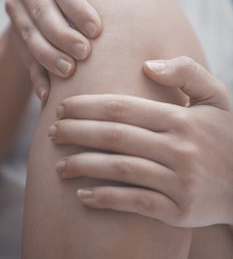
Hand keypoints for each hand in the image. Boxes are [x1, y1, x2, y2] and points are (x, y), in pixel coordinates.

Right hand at [5, 0, 149, 102]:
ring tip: (69, 73)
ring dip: (48, 56)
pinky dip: (36, 76)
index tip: (97, 31)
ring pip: (29, 36)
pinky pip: (24, 58)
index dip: (77, 7)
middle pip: (42, 11)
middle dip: (62, 34)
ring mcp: (17, 11)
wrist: (60, 9)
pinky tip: (48, 93)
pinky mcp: (15, 37)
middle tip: (84, 54)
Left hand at [49, 56, 232, 227]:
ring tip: (58, 164)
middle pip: (115, 137)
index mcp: (181, 119)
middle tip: (51, 132)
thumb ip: (186, 71)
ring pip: (120, 170)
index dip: (87, 106)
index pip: (123, 108)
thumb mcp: (216, 95)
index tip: (63, 107)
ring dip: (83, 166)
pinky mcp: (178, 211)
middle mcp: (179, 149)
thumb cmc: (224, 134)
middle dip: (76, 133)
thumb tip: (148, 64)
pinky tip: (83, 195)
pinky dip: (106, 199)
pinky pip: (135, 203)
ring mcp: (179, 182)